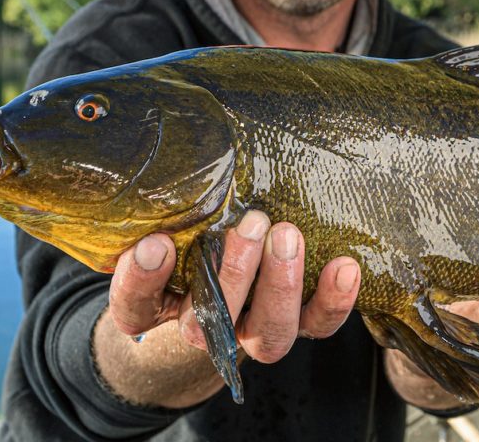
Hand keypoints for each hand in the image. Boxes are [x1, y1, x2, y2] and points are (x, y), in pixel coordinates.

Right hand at [96, 211, 360, 406]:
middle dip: (232, 274)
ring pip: (267, 332)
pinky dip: (333, 300)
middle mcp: (206, 326)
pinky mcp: (299, 324)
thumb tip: (185, 146)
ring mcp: (254, 329)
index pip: (134, 307)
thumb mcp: (179, 214)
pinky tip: (343, 265)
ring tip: (289, 234)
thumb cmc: (202, 226)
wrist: (244, 261)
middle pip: (209, 324)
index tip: (156, 243)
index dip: (142, 282)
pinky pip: (319, 325)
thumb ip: (176, 199)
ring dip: (280, 285)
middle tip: (249, 223)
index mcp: (161, 302)